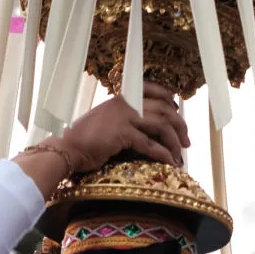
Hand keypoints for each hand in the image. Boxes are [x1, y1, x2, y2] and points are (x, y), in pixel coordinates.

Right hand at [60, 83, 189, 171]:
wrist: (68, 148)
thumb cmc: (85, 139)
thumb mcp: (107, 121)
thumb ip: (125, 118)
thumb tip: (145, 128)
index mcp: (122, 97)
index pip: (155, 90)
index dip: (171, 102)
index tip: (178, 115)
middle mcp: (125, 103)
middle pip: (164, 109)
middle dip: (180, 126)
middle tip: (186, 142)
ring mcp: (124, 117)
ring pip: (162, 125)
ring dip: (175, 142)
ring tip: (179, 155)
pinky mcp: (122, 134)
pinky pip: (150, 144)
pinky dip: (163, 154)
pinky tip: (169, 163)